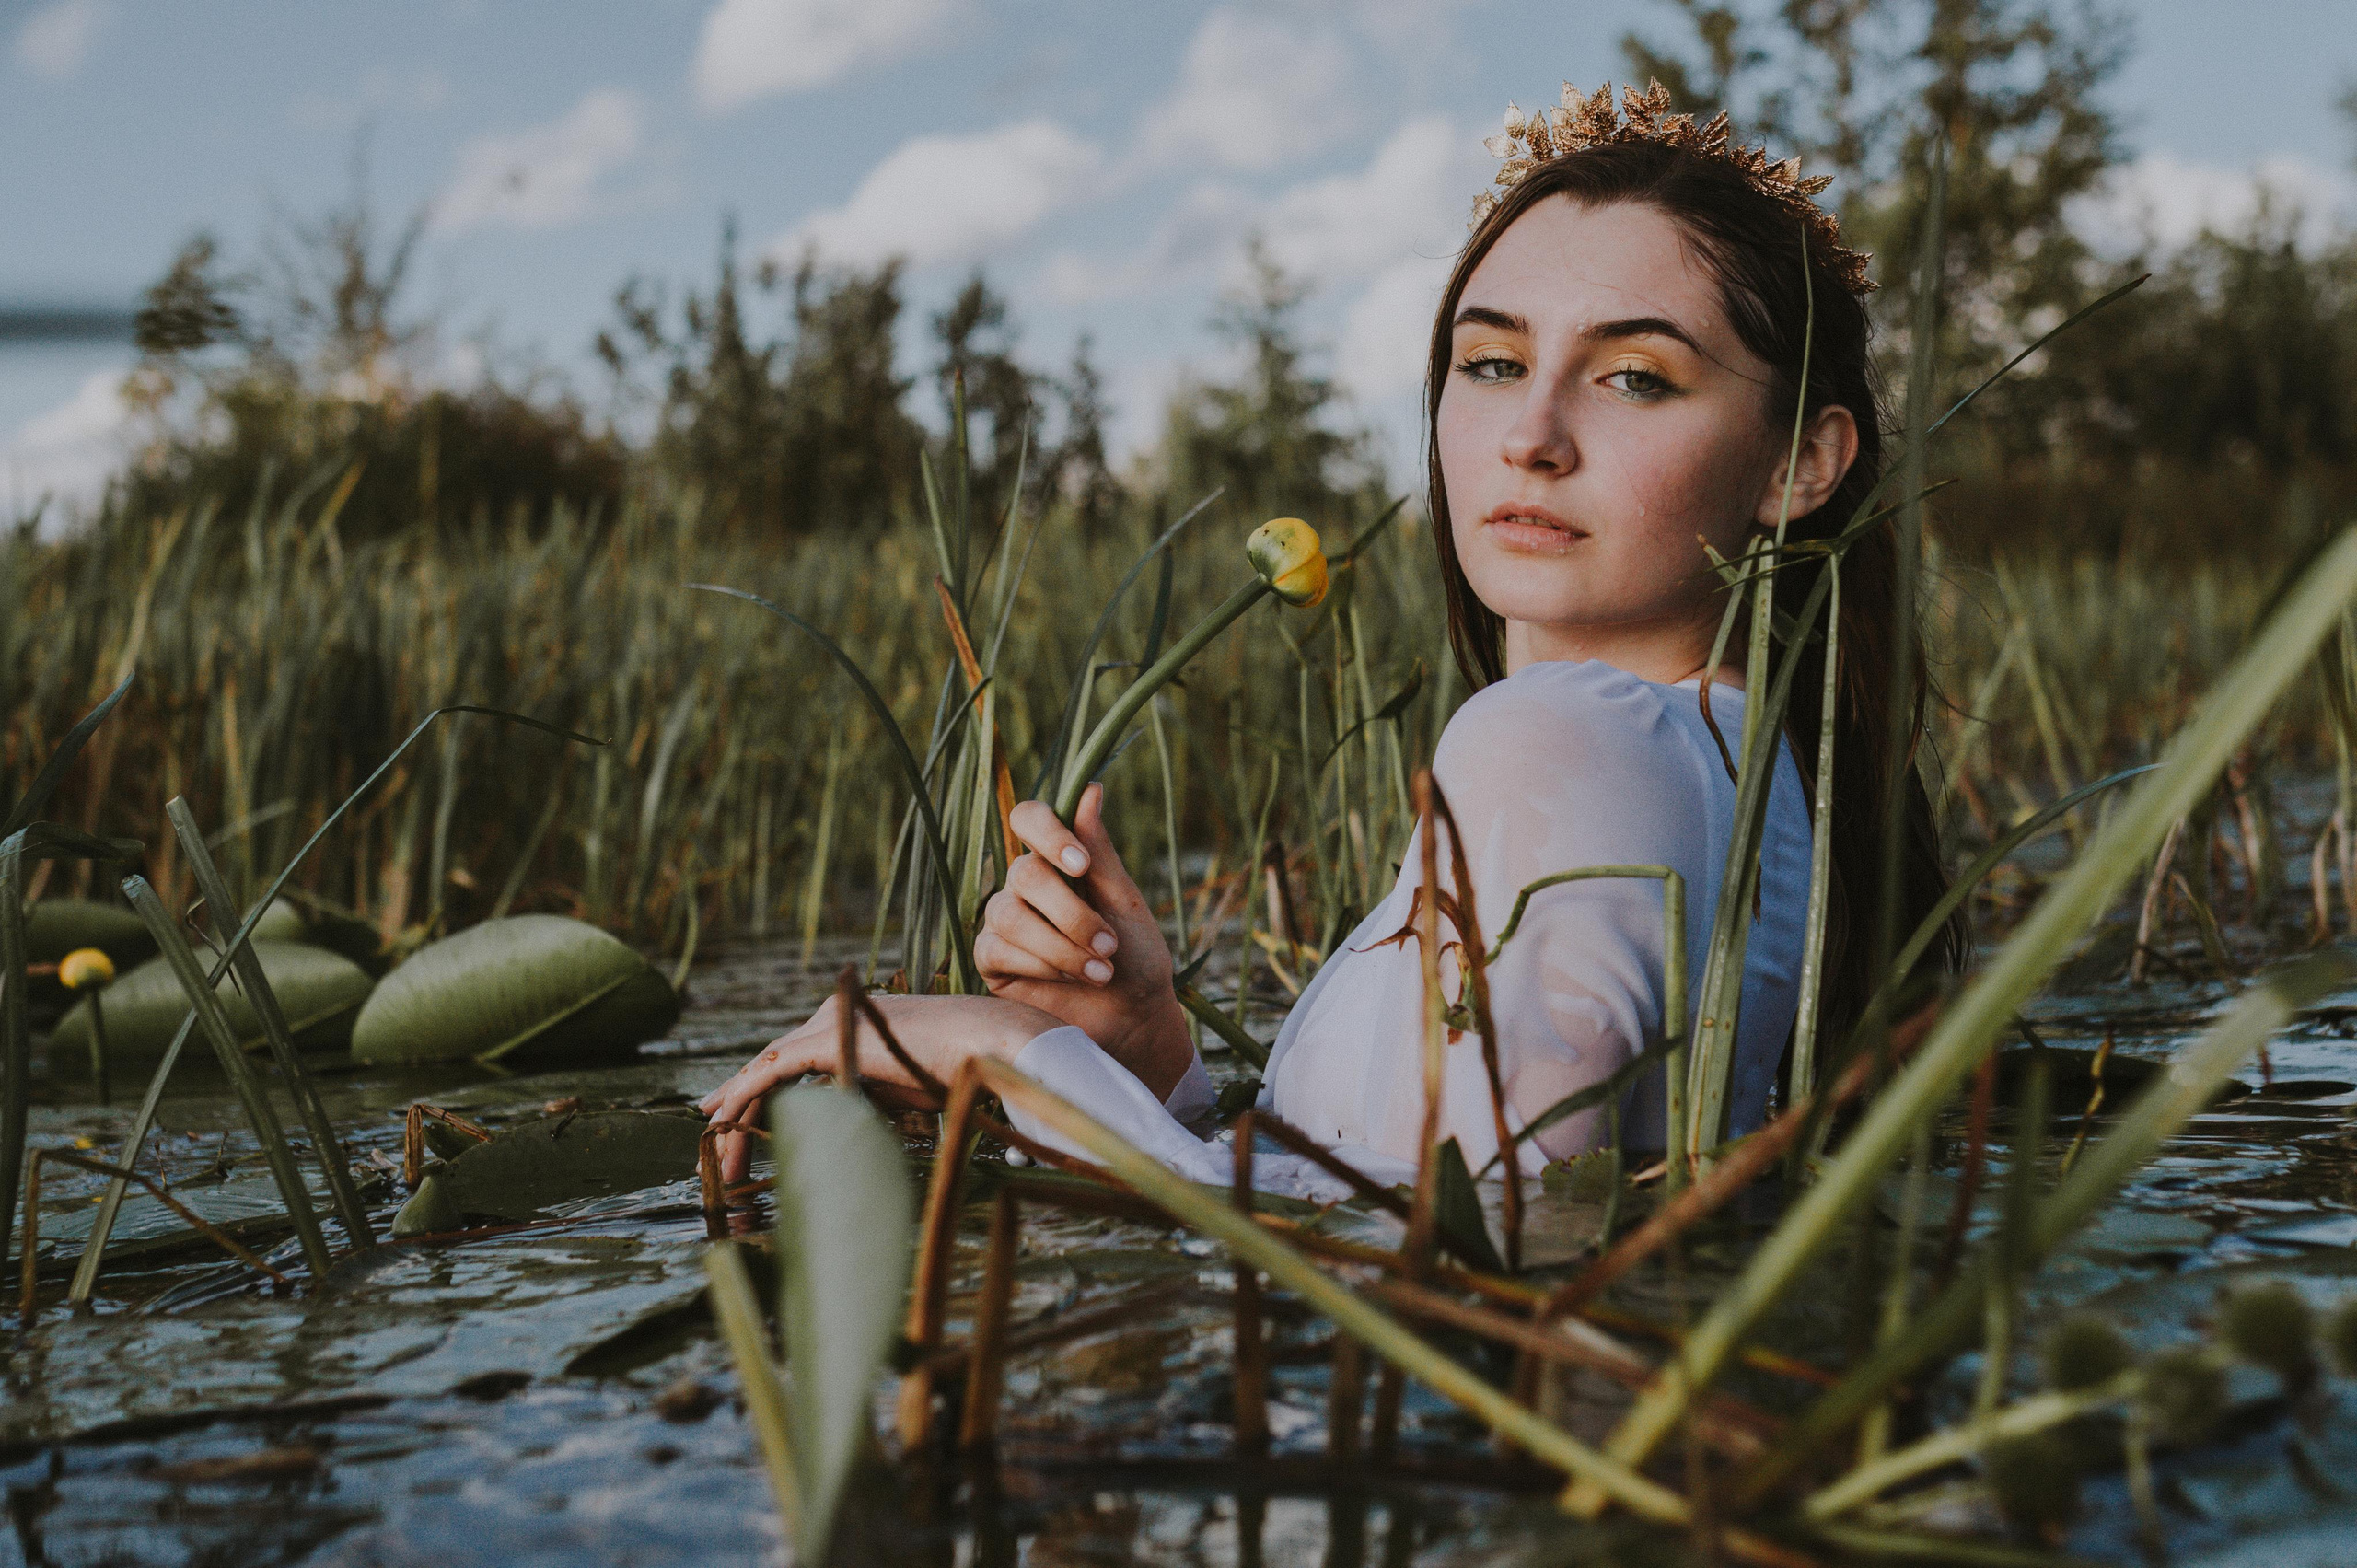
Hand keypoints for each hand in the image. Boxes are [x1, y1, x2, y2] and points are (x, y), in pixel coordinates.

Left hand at [696, 991, 1054, 1181]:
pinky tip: (723, 1125)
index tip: (731, 1125)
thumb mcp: (899, 1088)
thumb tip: (843, 1125)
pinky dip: (742, 1099)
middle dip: (735, 1112)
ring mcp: (825, 1025)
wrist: (983, 1044)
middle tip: (714, 1153)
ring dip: (735, 1118)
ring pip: (762, 1073)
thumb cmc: (955, 1068)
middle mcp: (829, 1018)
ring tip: (719, 1162)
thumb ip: (865, 1096)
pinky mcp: (824, 1040)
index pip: (788, 1064)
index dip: (756, 1096)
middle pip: (767, 1069)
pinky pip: (769, 1073)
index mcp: (847, 1025)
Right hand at [976, 783, 1193, 1093]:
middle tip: (1110, 946)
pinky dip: (1040, 965)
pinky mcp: (990, 961)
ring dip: (1061, 945)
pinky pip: (997, 949)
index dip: (1047, 834)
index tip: (1080, 865)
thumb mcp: (1124, 902)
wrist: (1133, 1019)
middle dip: (1073, 914)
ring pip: (1010, 915)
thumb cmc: (1135, 958)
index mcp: (1059, 861)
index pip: (1029, 819)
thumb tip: (1089, 788)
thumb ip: (1100, 852)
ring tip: (1101, 971)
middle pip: (1024, 874)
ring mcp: (1003, 921)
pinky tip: (1067, 982)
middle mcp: (1025, 886)